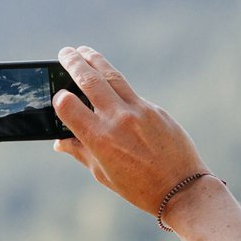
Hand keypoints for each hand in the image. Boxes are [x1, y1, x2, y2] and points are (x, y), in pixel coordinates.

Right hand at [52, 46, 207, 213]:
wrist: (182, 189)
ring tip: (84, 51)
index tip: (59, 95)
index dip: (59, 98)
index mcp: (99, 140)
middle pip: (90, 80)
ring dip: (96, 60)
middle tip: (65, 52)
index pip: (68, 106)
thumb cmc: (138, 187)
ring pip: (112, 76)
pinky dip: (118, 85)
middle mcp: (118, 120)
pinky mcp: (156, 109)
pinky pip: (131, 93)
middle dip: (74, 63)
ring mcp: (139, 111)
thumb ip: (80, 152)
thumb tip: (59, 142)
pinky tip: (111, 83)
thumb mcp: (103, 173)